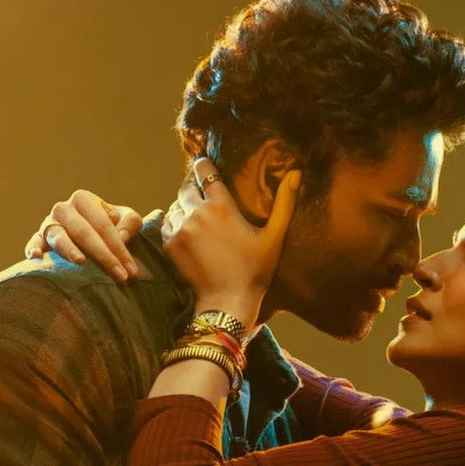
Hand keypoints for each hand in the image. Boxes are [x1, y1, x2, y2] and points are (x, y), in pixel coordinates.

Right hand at [24, 190, 145, 283]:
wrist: (86, 231)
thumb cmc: (108, 225)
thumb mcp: (124, 218)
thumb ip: (130, 222)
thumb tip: (121, 238)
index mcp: (83, 199)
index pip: (104, 225)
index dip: (119, 248)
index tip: (131, 271)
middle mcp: (63, 209)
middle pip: (84, 233)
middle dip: (104, 256)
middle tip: (119, 276)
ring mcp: (48, 224)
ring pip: (59, 237)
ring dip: (70, 250)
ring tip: (81, 261)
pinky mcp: (38, 239)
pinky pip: (33, 243)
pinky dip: (33, 248)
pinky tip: (36, 257)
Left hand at [165, 160, 297, 322]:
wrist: (227, 300)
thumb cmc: (254, 269)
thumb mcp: (274, 236)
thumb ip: (285, 202)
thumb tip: (296, 172)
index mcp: (222, 206)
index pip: (205, 171)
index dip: (204, 166)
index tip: (205, 165)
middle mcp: (197, 213)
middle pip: (186, 188)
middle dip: (194, 189)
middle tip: (204, 198)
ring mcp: (180, 229)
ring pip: (175, 206)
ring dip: (184, 208)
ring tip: (197, 218)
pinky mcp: (170, 245)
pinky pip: (167, 224)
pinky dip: (175, 224)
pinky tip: (188, 233)